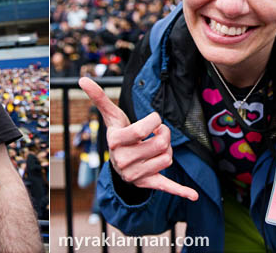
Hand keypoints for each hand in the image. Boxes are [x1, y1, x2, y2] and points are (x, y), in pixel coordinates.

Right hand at [78, 77, 197, 200]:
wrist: (118, 163)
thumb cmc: (119, 134)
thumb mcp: (111, 117)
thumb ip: (99, 98)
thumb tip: (82, 78)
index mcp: (115, 142)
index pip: (144, 128)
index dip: (155, 121)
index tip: (153, 120)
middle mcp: (123, 160)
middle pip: (161, 144)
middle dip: (165, 134)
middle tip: (158, 133)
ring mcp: (135, 174)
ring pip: (168, 158)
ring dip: (168, 150)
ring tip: (157, 147)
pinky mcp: (147, 183)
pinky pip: (166, 187)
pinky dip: (181, 191)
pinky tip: (193, 196)